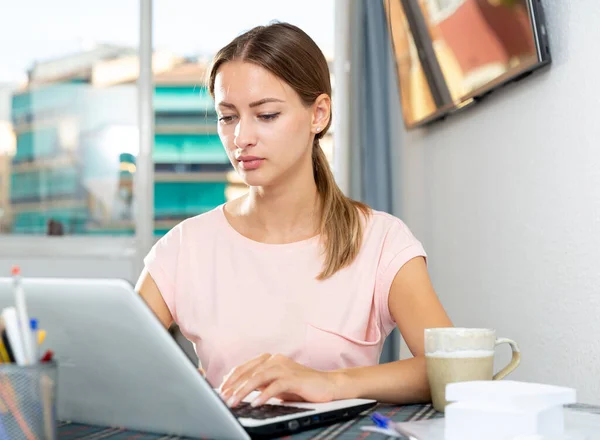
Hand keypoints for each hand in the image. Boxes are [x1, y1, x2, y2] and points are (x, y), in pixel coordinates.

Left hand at [219, 353, 340, 407]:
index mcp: (270, 360)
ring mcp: (285, 367)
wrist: (328, 386)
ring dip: (244, 390)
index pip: (245, 367)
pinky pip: (276, 386)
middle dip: (234, 386)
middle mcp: (276, 360)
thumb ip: (259, 383)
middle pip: (249, 371)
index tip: (221, 391)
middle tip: (223, 398)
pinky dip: (264, 394)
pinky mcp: (294, 378)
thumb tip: (236, 388)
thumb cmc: (301, 387)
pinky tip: (256, 403)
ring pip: (259, 377)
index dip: (231, 379)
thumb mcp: (275, 385)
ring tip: (234, 402)